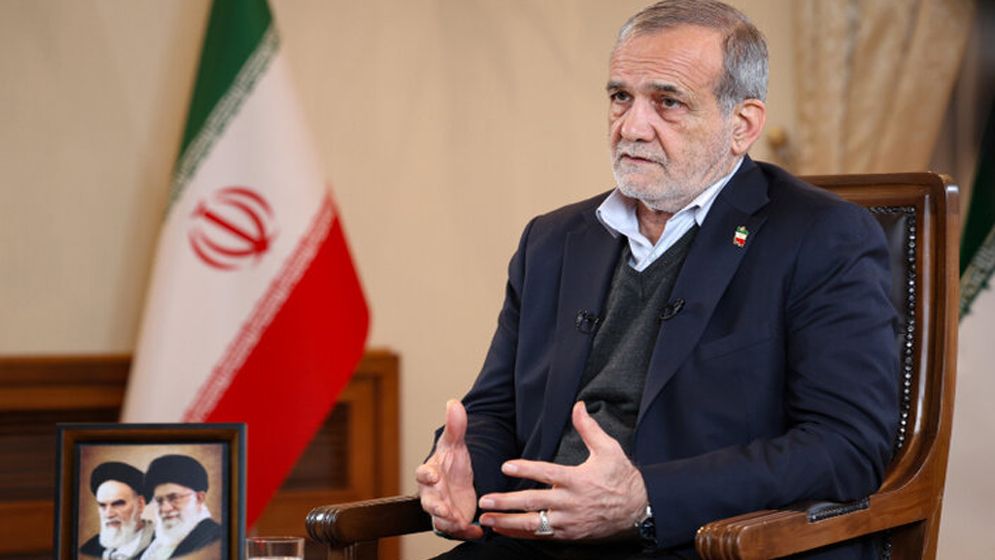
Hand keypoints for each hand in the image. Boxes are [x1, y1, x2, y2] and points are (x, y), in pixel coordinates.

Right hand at [416, 400, 482, 539]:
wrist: (462, 482)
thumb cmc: (453, 463)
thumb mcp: (456, 445)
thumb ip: (455, 427)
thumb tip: (453, 402)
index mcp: (430, 473)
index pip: (422, 474)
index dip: (426, 475)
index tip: (433, 475)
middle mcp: (432, 494)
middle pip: (429, 502)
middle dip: (436, 507)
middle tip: (445, 509)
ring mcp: (442, 509)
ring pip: (440, 520)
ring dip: (449, 522)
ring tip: (460, 522)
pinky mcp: (454, 521)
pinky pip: (457, 530)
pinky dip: (467, 531)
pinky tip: (478, 530)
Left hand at [476, 401, 647, 539]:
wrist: (638, 509)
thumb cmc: (622, 477)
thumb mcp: (609, 449)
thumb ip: (589, 429)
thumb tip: (578, 406)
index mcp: (578, 480)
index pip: (547, 474)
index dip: (526, 469)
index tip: (505, 466)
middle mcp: (570, 502)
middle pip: (533, 503)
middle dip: (506, 503)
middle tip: (485, 501)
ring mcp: (569, 521)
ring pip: (533, 523)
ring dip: (508, 522)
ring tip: (487, 520)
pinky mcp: (569, 534)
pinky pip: (541, 535)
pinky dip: (521, 533)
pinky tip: (505, 531)